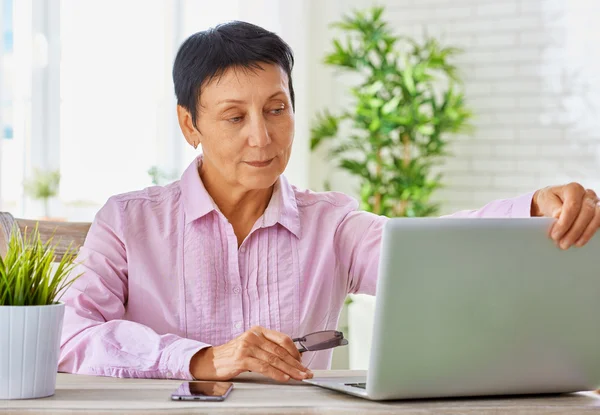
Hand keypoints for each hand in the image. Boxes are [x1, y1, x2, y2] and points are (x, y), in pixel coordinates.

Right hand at [189, 326, 312, 381]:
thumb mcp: (252, 346)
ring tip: (299, 377)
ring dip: (290, 370)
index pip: (283, 339)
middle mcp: (253, 336)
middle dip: (296, 363)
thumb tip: (289, 358)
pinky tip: (284, 378)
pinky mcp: (242, 358)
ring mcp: (247, 346)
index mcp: (258, 331)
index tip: (302, 362)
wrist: (212, 361)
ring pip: (274, 359)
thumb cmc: (233, 355)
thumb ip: (267, 348)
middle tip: (306, 372)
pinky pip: (264, 367)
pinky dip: (276, 373)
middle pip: (280, 351)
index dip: (295, 351)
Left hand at [531, 183, 599, 248]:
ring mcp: (595, 203)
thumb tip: (558, 215)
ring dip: (585, 233)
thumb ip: (552, 208)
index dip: (565, 222)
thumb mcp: (545, 202)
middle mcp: (587, 194)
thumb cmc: (548, 201)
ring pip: (597, 217)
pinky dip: (591, 233)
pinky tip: (581, 241)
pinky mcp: (597, 212)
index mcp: (573, 189)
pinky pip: (599, 222)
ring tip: (573, 244)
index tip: (555, 235)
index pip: (572, 205)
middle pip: (586, 212)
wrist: (551, 204)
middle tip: (563, 243)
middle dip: (574, 231)